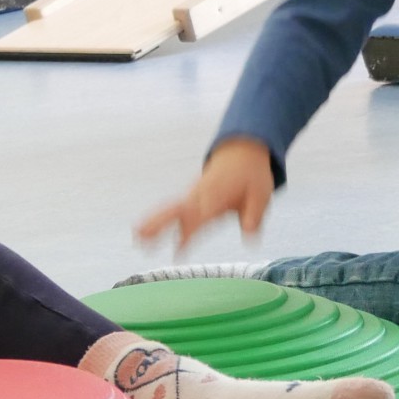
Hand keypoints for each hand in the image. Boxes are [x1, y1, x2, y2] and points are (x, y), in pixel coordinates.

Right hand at [136, 137, 274, 251]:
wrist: (242, 151)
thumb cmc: (252, 175)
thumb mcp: (261, 194)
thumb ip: (254, 216)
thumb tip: (248, 236)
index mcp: (218, 195)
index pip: (201, 213)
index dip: (190, 229)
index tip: (178, 247)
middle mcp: (201, 195)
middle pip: (178, 210)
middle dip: (160, 223)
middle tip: (142, 237)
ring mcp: (194, 195)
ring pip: (170, 209)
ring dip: (153, 222)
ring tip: (137, 238)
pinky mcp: (191, 198)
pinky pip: (173, 209)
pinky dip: (158, 220)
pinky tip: (145, 235)